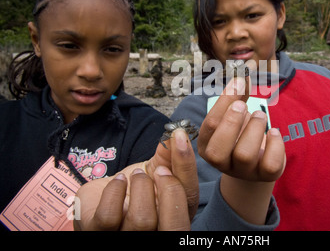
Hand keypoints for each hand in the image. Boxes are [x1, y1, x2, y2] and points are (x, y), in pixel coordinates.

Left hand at [74, 129, 197, 230]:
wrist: (102, 200)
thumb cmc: (135, 189)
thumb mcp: (156, 172)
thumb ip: (169, 157)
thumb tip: (176, 133)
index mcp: (176, 218)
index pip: (189, 199)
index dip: (186, 166)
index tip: (178, 136)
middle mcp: (157, 234)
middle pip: (174, 223)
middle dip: (168, 186)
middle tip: (157, 168)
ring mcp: (128, 237)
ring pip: (142, 220)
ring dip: (140, 186)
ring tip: (135, 176)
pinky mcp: (98, 233)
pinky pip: (109, 216)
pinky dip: (115, 190)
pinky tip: (118, 182)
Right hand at [198, 76, 284, 181]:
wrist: (256, 162)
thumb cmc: (240, 133)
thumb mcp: (234, 116)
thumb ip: (236, 97)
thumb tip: (243, 73)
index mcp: (207, 146)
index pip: (210, 125)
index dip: (225, 101)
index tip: (238, 81)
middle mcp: (221, 163)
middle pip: (219, 149)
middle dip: (232, 122)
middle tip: (244, 105)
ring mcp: (243, 172)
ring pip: (245, 154)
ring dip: (254, 128)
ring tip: (260, 116)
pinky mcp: (265, 176)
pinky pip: (270, 164)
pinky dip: (275, 144)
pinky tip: (273, 132)